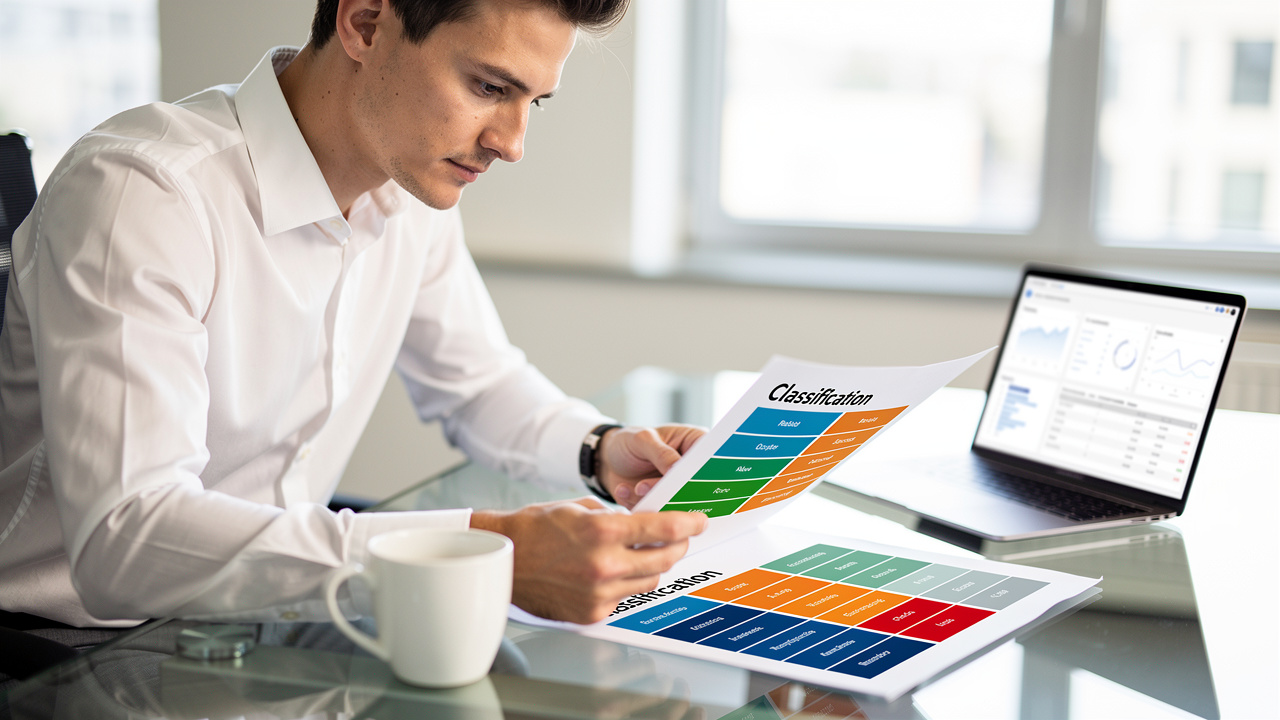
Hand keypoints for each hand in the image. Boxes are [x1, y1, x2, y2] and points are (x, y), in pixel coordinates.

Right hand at [470, 498, 706, 623]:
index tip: (699, 521)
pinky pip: (625, 597)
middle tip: (678, 537)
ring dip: (652, 566)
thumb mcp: (580, 507)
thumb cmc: (535, 529)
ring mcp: (599, 593)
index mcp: (601, 532)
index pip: (663, 530)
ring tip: (641, 553)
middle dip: (677, 545)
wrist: (505, 560)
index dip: (688, 524)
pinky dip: (626, 583)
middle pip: (663, 559)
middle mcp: (603, 565)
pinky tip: (613, 571)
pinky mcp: (592, 613)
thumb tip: (646, 521)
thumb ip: (617, 516)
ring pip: (649, 581)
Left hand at [597, 425, 704, 508]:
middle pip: (698, 487)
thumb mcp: (643, 439)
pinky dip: (639, 505)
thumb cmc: (629, 442)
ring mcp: (679, 490)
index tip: (684, 479)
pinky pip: (658, 513)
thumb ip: (661, 453)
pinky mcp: (663, 505)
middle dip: (672, 490)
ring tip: (635, 487)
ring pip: (678, 504)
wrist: (607, 460)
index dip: (703, 471)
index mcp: (696, 444)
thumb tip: (678, 468)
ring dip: (653, 498)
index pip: (711, 459)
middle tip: (644, 486)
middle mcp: (692, 470)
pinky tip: (624, 490)